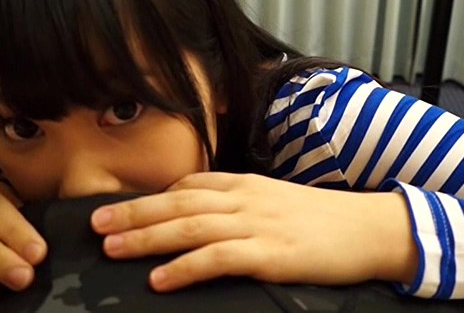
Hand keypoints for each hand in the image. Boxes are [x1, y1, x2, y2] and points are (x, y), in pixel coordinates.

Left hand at [91, 172, 416, 291]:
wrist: (369, 229)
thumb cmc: (322, 220)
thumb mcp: (276, 202)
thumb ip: (240, 204)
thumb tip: (203, 214)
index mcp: (245, 184)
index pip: (188, 184)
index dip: (150, 197)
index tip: (120, 208)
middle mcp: (245, 199)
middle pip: (178, 202)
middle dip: (133, 212)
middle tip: (95, 223)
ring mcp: (257, 224)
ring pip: (190, 226)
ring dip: (147, 237)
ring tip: (112, 247)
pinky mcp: (270, 254)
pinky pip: (218, 259)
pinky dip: (185, 267)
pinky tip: (159, 279)